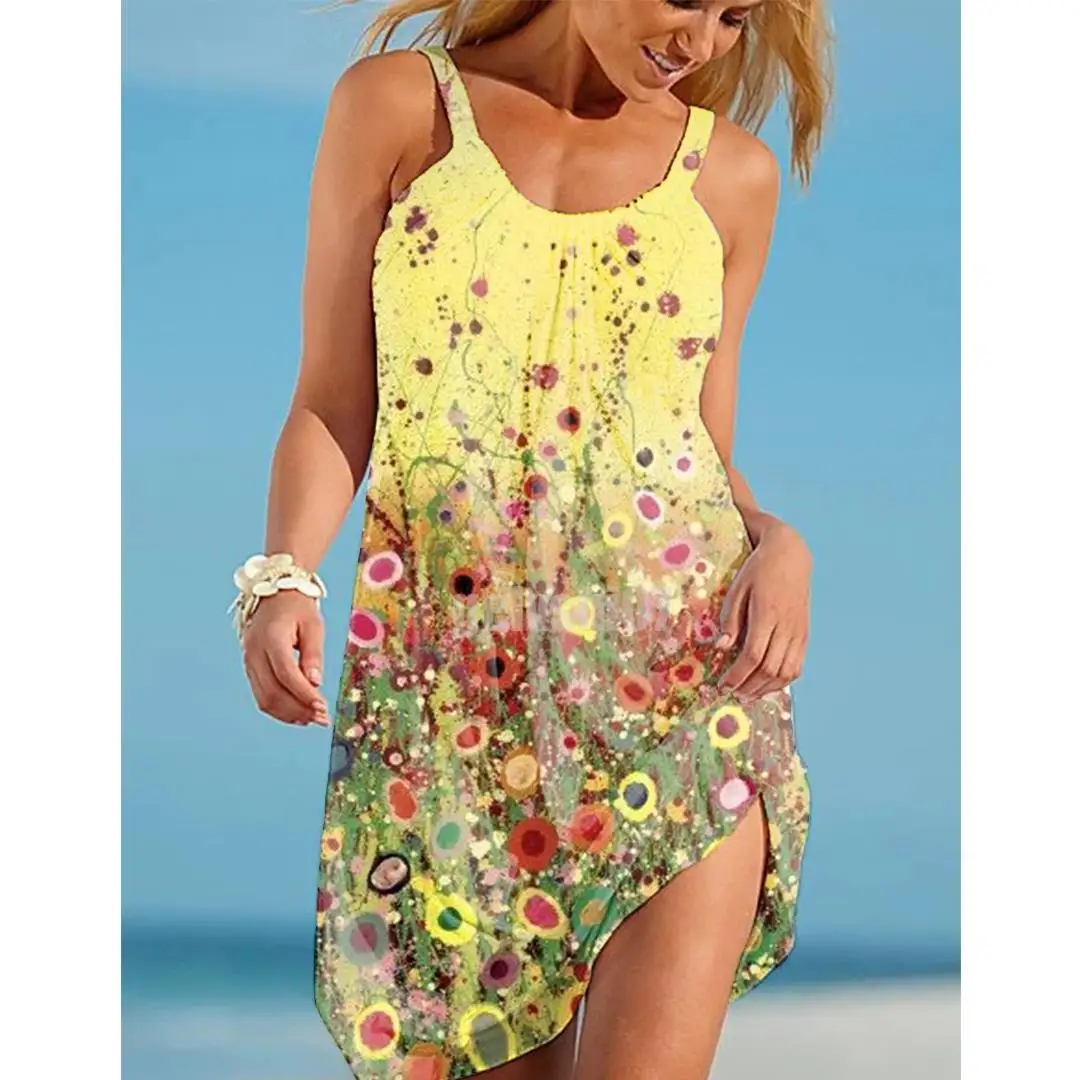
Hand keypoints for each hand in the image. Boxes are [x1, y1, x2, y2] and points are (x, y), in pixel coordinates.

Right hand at [241, 591, 329, 726]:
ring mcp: (249, 662)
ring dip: (289, 714)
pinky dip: (279, 709)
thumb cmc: (297, 608)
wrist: (273, 593)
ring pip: (264, 699)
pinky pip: (261, 696)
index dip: (304, 694)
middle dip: (298, 709)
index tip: (323, 708)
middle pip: (272, 692)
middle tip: (322, 719)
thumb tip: (315, 683)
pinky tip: (298, 713)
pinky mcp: (250, 669)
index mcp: (271, 638)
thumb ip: (313, 654)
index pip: (286, 674)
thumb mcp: (313, 625)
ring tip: (312, 719)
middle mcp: (254, 653)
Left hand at [716, 522, 811, 702]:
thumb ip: (730, 619)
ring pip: (786, 673)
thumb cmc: (758, 570)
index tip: (722, 684)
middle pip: (770, 669)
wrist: (790, 556)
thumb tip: (721, 648)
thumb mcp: (737, 588)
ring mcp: (799, 632)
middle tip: (731, 693)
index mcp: (767, 614)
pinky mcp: (805, 634)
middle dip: (749, 686)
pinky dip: (782, 681)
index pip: (753, 656)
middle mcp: (787, 627)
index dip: (737, 675)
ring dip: (766, 688)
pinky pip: (797, 666)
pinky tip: (767, 684)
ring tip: (747, 694)